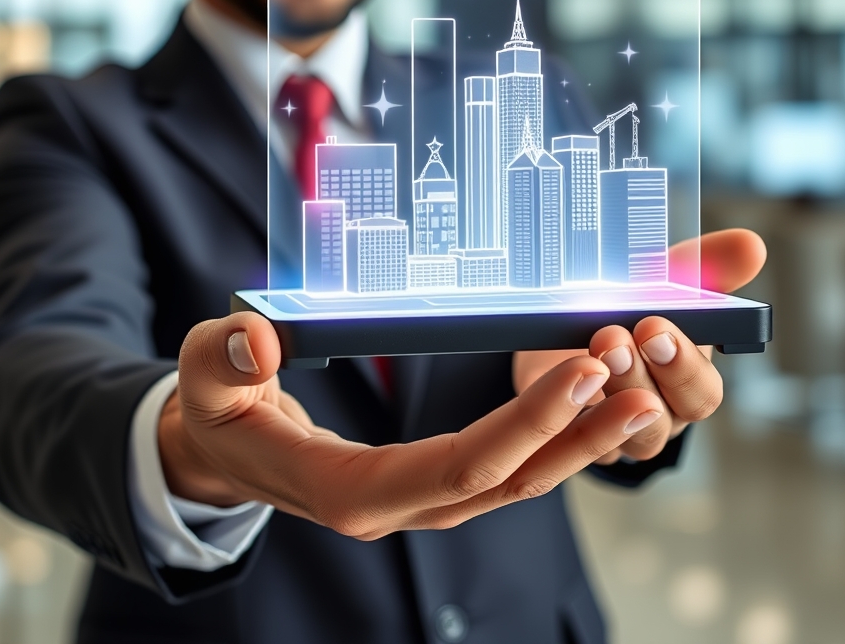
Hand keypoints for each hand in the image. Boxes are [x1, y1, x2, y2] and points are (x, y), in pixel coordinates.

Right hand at [158, 313, 667, 538]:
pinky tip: (592, 401)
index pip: (455, 468)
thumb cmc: (218, 411)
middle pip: (504, 479)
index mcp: (350, 491)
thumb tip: (255, 339)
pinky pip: (505, 466)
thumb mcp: (205, 378)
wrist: (224, 450)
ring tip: (638, 392)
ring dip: (579, 441)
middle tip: (632, 376)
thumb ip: (222, 357)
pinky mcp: (433, 480)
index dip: (522, 426)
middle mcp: (398, 506)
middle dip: (572, 432)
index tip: (578, 376)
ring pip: (516, 481)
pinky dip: (553, 437)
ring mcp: (420, 498)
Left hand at [512, 228, 766, 465]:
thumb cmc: (624, 304)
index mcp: (684, 382)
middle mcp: (655, 415)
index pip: (701, 391)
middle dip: (638, 376)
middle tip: (614, 337)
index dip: (681, 363)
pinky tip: (555, 381)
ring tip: (588, 350)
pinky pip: (570, 438)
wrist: (559, 325)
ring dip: (604, 389)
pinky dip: (564, 408)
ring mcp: (612, 432)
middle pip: (663, 418)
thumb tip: (752, 245)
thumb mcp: (660, 279)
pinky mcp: (569, 436)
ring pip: (619, 433)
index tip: (653, 324)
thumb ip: (704, 266)